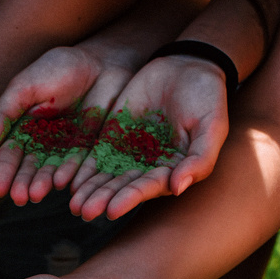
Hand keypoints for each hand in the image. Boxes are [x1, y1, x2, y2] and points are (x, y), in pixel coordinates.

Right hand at [0, 45, 129, 206]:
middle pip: (29, 168)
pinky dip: (71, 174)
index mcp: (22, 129)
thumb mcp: (25, 86)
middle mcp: (43, 144)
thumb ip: (5, 113)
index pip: (10, 155)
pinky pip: (80, 164)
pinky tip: (64, 184)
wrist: (102, 59)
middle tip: (19, 199)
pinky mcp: (91, 148)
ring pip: (53, 171)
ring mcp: (67, 147)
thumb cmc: (59, 67)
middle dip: (23, 183)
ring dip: (43, 183)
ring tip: (37, 194)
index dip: (3, 172)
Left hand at [63, 53, 227, 221]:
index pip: (148, 187)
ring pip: (105, 175)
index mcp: (173, 169)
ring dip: (89, 190)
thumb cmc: (207, 97)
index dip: (130, 198)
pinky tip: (68, 181)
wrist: (187, 67)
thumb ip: (199, 158)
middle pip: (122, 186)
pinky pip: (95, 155)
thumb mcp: (211, 125)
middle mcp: (148, 166)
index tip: (112, 211)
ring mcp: (128, 152)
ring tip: (73, 205)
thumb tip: (177, 188)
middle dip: (103, 199)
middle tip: (84, 212)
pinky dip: (82, 168)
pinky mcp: (112, 137)